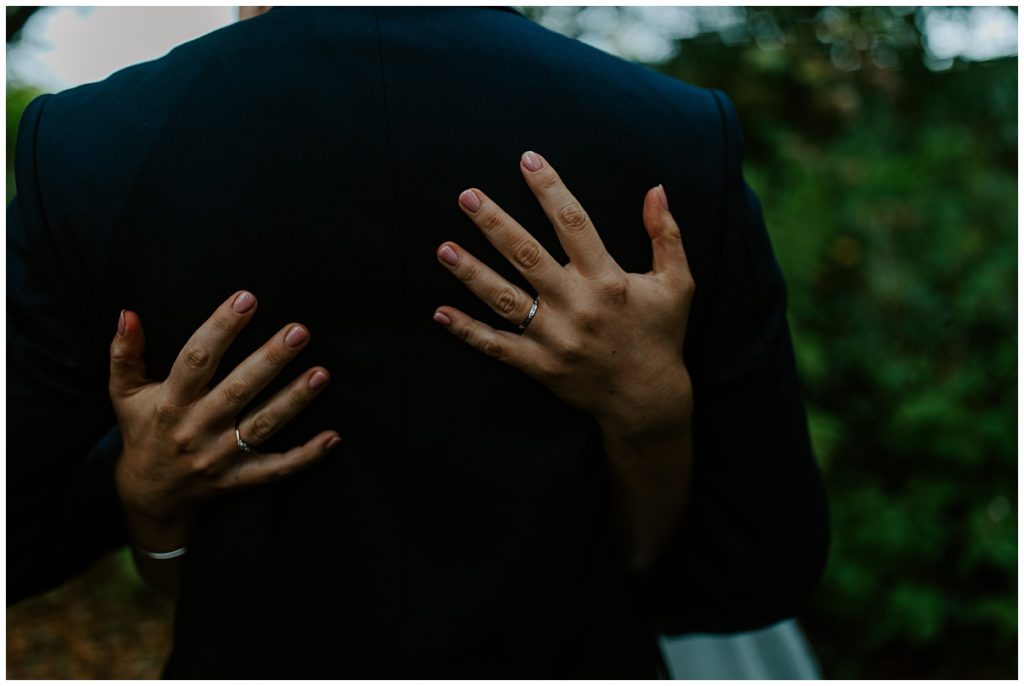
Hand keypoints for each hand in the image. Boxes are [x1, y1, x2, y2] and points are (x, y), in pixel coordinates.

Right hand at [109, 291, 340, 549]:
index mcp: (170, 402)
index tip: (247, 298)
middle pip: (238, 390)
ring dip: (294, 400)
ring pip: (263, 426)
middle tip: (299, 331)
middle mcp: (197, 429)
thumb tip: (128, 313)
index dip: (221, 328)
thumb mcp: (124, 394)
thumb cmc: (143, 430)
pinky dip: (307, 456)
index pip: (196, 359)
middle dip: (270, 360)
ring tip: (321, 373)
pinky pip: (277, 468)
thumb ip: (125, 353)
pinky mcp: (241, 479)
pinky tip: (334, 436)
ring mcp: (221, 456)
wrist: (149, 496)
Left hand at [432, 151, 693, 442]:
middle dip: (495, 223)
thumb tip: (656, 188)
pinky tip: (441, 312)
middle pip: (528, 255)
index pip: (574, 223)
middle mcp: (578, 305)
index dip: (550, 189)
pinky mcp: (541, 366)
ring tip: (443, 249)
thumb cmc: (661, 335)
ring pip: (505, 299)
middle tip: (467, 196)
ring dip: (472, 273)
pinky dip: (468, 331)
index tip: (528, 159)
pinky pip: (498, 347)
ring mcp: (556, 338)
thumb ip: (666, 235)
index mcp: (608, 279)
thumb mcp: (677, 284)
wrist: (647, 400)